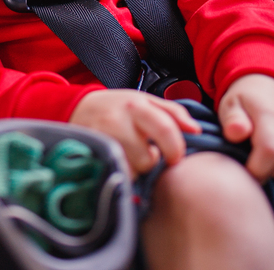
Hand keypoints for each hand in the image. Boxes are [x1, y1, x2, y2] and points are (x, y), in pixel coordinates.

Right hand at [69, 89, 200, 173]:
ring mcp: (103, 139)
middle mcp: (119, 121)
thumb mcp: (145, 100)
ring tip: (128, 153)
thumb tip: (196, 129)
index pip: (165, 130)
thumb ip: (173, 113)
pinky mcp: (92, 154)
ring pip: (131, 170)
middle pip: (147, 159)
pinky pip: (115, 174)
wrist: (78, 107)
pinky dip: (120, 171)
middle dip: (150, 161)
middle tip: (146, 153)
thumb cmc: (116, 106)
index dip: (175, 149)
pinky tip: (118, 159)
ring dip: (133, 167)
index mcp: (137, 106)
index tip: (176, 158)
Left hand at [217, 74, 273, 182]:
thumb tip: (236, 133)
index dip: (256, 169)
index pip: (270, 150)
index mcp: (270, 113)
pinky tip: (273, 161)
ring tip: (262, 162)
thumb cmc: (245, 100)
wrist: (269, 86)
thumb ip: (232, 119)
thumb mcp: (231, 104)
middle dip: (266, 173)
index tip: (243, 170)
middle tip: (252, 165)